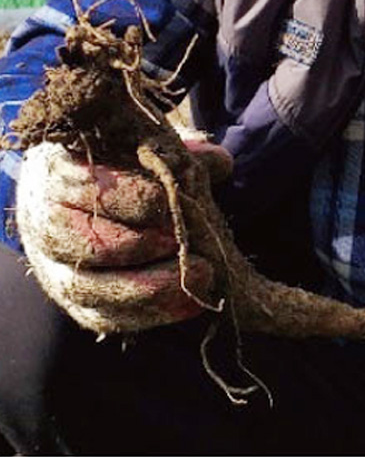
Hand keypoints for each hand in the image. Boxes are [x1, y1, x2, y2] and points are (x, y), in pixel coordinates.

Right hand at [15, 137, 232, 334]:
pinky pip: (103, 316)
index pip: (85, 187)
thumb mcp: (140, 147)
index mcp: (57, 176)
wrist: (71, 198)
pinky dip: (149, 314)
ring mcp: (54, 269)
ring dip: (148, 287)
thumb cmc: (113, 164)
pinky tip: (191, 304)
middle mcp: (46, 225)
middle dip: (135, 244)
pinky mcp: (72, 301)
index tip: (169, 197)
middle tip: (180, 241)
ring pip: (90, 288)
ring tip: (200, 275)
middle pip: (84, 243)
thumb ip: (178, 152)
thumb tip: (220, 161)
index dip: (130, 196)